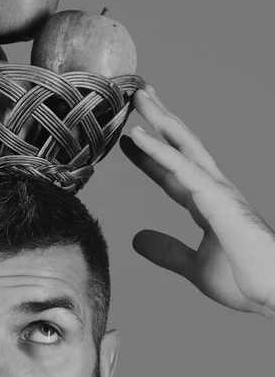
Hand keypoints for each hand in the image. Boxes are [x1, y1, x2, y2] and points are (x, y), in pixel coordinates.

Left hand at [119, 85, 274, 318]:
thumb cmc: (246, 281)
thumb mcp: (193, 267)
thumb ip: (167, 251)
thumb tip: (137, 239)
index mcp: (207, 203)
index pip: (172, 172)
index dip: (150, 155)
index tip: (129, 140)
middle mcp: (213, 189)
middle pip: (180, 145)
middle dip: (160, 120)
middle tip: (138, 95)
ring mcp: (217, 190)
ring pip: (183, 145)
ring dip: (160, 119)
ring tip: (139, 95)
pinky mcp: (218, 198)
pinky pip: (182, 167)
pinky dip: (159, 150)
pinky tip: (139, 133)